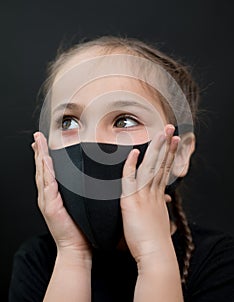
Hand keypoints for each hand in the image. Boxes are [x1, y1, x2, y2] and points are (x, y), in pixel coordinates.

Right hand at [32, 132, 90, 262]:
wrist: (76, 247)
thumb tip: (87, 178)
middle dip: (38, 151)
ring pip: (42, 174)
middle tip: (36, 137)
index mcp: (53, 194)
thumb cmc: (79, 226)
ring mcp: (47, 201)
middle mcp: (47, 196)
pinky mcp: (50, 207)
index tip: (42, 142)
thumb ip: (79, 191)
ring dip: (40, 157)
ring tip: (38, 144)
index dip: (44, 155)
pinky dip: (46, 173)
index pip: (47, 170)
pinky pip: (48, 186)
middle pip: (41, 168)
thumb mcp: (78, 204)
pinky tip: (46, 162)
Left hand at [120, 124, 179, 264]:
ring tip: (163, 133)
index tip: (173, 142)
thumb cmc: (154, 241)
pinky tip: (134, 152)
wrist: (155, 255)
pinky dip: (132, 165)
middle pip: (161, 164)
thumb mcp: (159, 219)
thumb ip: (159, 206)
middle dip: (167, 145)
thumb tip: (164, 198)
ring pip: (151, 167)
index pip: (164, 170)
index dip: (169, 155)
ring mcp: (144, 196)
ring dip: (157, 149)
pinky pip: (130, 180)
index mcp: (159, 196)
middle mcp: (154, 193)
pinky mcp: (132, 202)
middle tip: (171, 130)